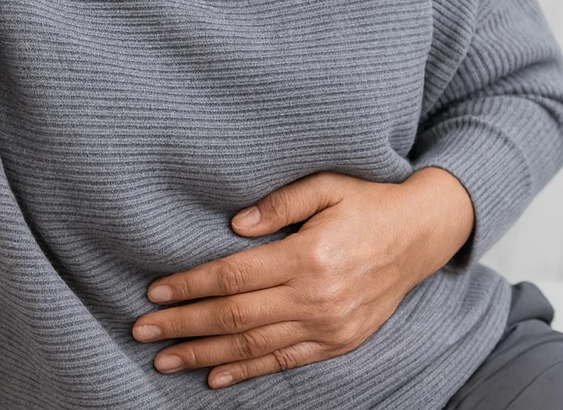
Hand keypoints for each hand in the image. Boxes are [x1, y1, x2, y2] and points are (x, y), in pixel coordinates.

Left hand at [131, 168, 475, 388]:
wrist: (419, 236)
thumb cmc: (367, 203)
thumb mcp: (327, 186)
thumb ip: (280, 203)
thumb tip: (233, 225)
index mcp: (309, 255)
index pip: (235, 276)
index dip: (192, 285)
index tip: (155, 291)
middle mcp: (317, 297)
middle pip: (236, 316)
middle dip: (185, 324)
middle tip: (143, 329)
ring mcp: (328, 326)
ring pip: (254, 346)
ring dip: (205, 355)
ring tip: (165, 358)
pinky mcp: (338, 342)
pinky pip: (284, 362)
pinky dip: (247, 371)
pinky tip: (215, 376)